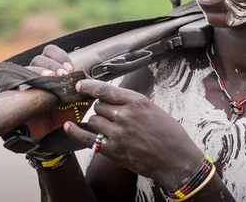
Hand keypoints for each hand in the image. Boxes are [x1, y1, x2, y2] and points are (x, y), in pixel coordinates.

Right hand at [24, 45, 90, 138]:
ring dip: (44, 69)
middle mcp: (39, 75)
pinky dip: (31, 78)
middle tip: (62, 74)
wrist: (48, 138)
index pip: (52, 53)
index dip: (60, 57)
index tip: (70, 68)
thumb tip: (91, 76)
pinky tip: (40, 83)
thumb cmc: (63, 119)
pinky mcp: (16, 92)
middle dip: (53, 64)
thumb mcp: (79, 103)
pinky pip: (19, 79)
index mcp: (54, 73)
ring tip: (52, 79)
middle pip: (41, 57)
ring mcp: (27, 82)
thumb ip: (86, 89)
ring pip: (31, 66)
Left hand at [63, 80, 204, 190]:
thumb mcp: (153, 109)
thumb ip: (132, 103)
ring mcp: (118, 134)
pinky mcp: (113, 151)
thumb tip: (112, 98)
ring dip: (97, 122)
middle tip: (109, 114)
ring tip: (109, 127)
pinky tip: (69, 127)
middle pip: (98, 106)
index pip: (104, 90)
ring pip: (93, 121)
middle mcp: (125, 115)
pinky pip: (88, 139)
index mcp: (137, 102)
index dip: (88, 87)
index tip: (79, 86)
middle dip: (100, 109)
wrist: (176, 159)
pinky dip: (76, 133)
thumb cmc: (169, 133)